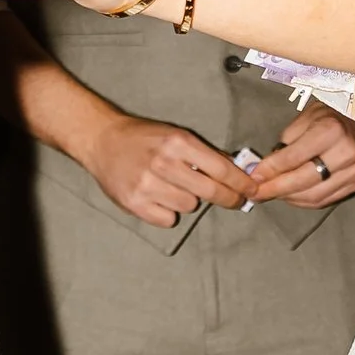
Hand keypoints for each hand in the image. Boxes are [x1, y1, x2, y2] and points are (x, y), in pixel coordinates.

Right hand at [74, 108, 257, 227]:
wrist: (102, 141)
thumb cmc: (143, 138)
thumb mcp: (176, 135)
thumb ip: (204, 154)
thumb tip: (238, 170)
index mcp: (178, 142)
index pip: (222, 169)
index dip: (242, 183)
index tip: (252, 190)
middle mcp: (164, 163)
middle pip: (211, 192)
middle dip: (229, 198)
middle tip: (236, 201)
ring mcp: (148, 185)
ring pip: (189, 206)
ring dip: (189, 201)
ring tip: (175, 188)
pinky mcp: (134, 203)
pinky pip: (167, 219)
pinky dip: (167, 212)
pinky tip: (159, 198)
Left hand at [239, 111, 354, 207]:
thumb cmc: (326, 117)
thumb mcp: (302, 120)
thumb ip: (284, 146)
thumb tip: (264, 171)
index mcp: (331, 131)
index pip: (295, 157)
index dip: (271, 170)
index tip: (254, 178)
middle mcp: (346, 153)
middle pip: (304, 180)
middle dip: (276, 189)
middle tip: (257, 194)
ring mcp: (353, 171)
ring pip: (313, 195)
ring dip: (288, 197)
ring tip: (271, 193)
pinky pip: (323, 200)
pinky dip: (302, 201)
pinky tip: (289, 196)